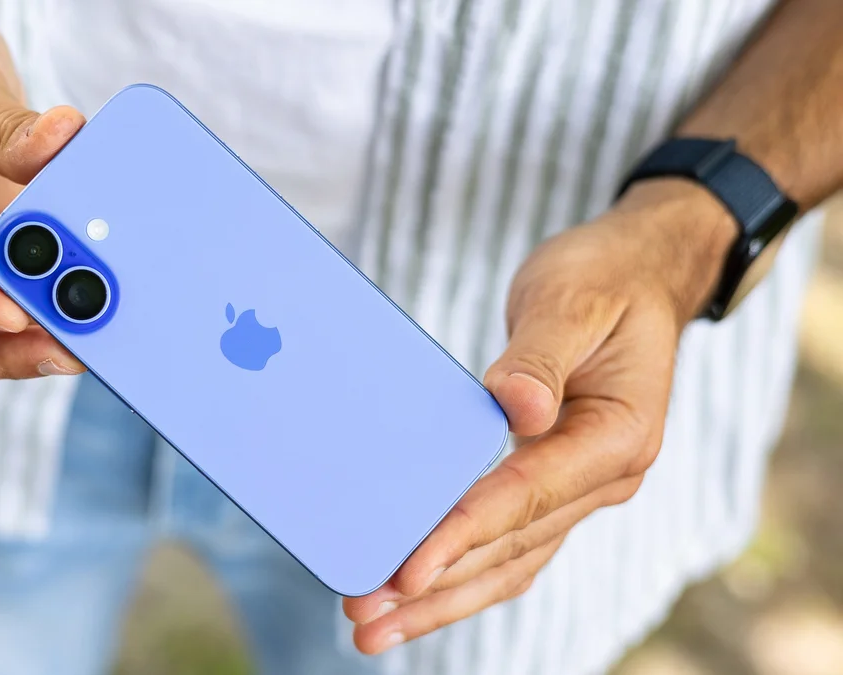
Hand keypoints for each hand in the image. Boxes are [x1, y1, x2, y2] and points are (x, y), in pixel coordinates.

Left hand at [343, 179, 737, 652]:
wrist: (639, 277)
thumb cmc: (603, 280)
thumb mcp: (572, 300)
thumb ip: (541, 355)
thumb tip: (515, 406)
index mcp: (616, 436)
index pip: (526, 497)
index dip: (464, 535)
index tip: (408, 572)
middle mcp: (604, 477)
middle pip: (511, 549)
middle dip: (437, 590)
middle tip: (365, 617)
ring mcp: (581, 488)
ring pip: (508, 562)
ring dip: (441, 599)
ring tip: (373, 626)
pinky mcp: (554, 483)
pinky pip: (507, 543)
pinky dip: (461, 572)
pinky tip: (414, 594)